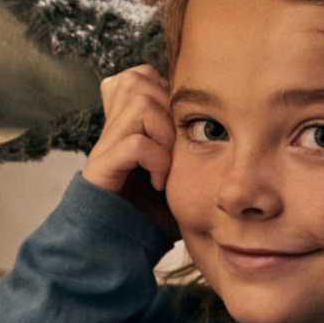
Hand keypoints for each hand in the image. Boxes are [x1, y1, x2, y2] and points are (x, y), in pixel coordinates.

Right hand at [80, 67, 178, 237]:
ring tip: (167, 163)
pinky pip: (135, 143)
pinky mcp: (100, 168)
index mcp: (127, 123)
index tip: (175, 130)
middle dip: (167, 110)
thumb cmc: (152, 213)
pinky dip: (155, 159)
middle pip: (139, 79)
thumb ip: (189, 143)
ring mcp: (105, 146)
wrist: (119, 248)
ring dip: (164, 132)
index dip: (164, 91)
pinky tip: (158, 182)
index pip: (141, 74)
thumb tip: (223, 121)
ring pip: (140, 104)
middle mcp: (112, 129)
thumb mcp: (178, 172)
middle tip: (173, 147)